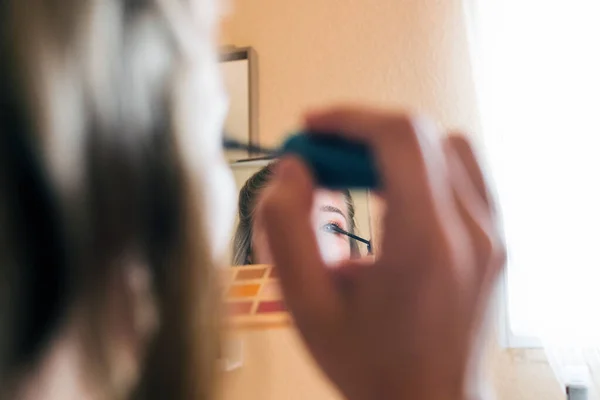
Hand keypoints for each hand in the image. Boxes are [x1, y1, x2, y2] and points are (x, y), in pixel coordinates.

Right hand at [259, 106, 504, 399]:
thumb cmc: (372, 365)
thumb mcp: (306, 303)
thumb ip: (285, 228)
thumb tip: (293, 171)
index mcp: (426, 245)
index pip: (399, 138)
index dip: (349, 119)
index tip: (313, 128)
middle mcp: (471, 232)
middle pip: (422, 135)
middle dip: (362, 133)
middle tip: (324, 157)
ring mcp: (490, 234)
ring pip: (448, 147)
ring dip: (395, 147)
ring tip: (356, 176)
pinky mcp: (493, 238)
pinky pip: (464, 173)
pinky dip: (424, 165)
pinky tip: (394, 192)